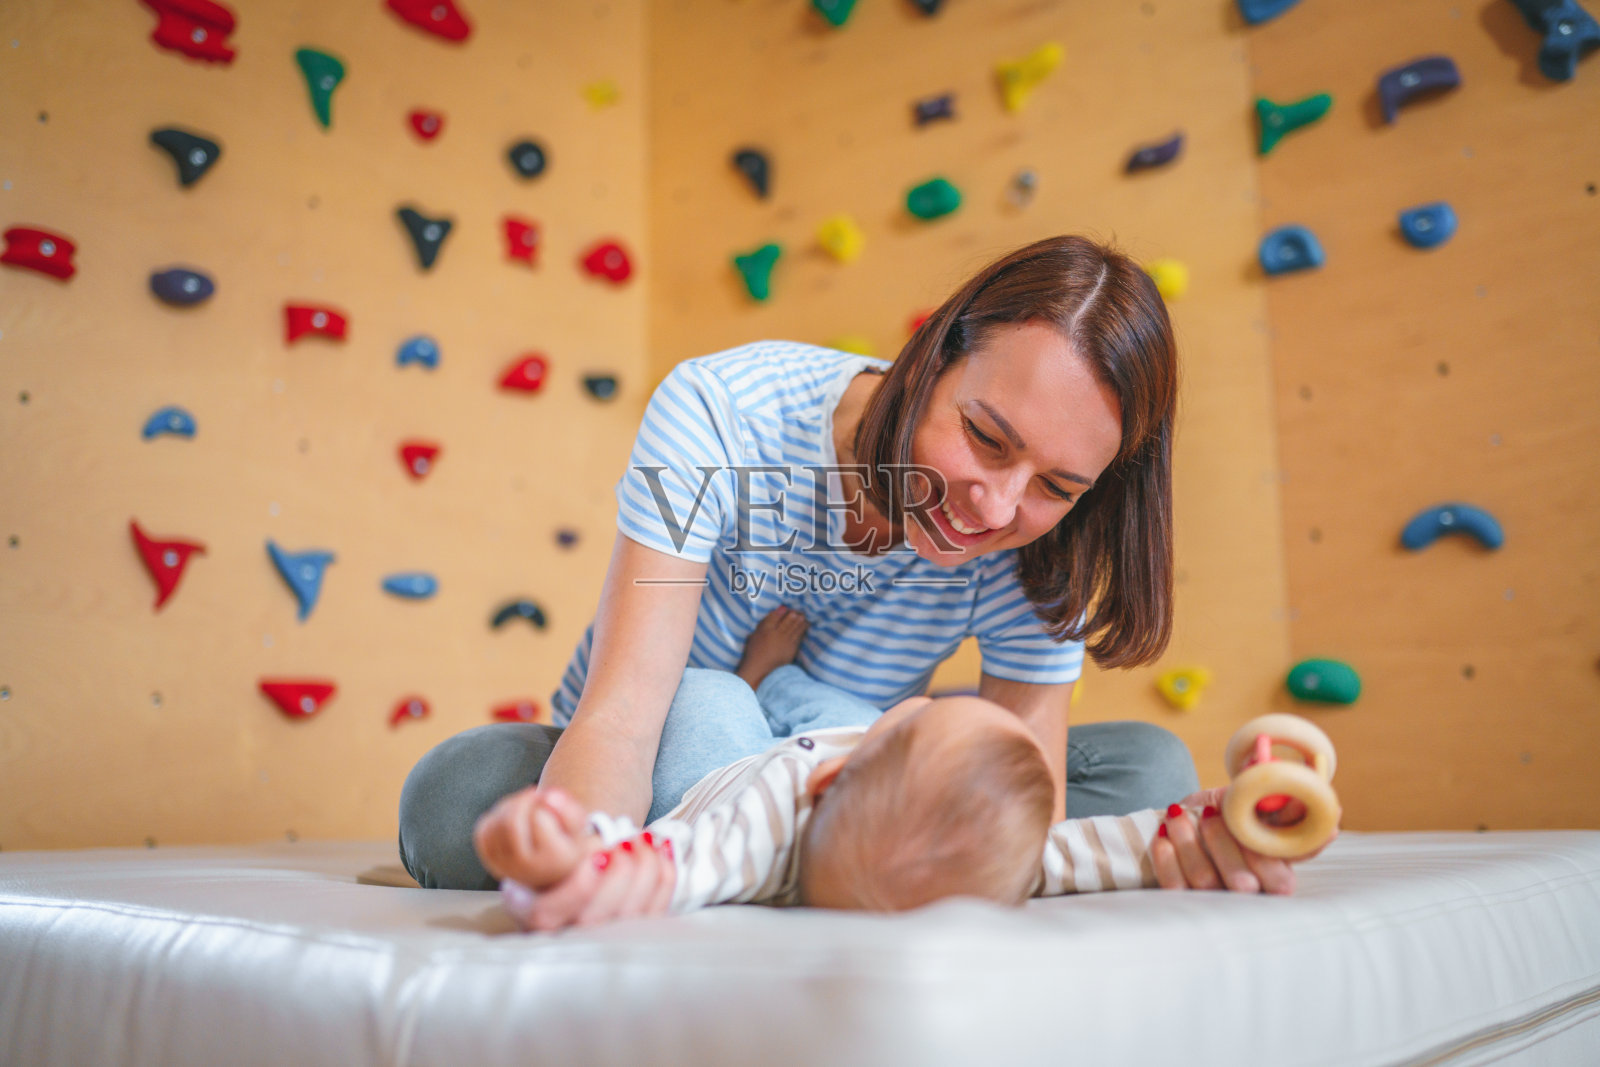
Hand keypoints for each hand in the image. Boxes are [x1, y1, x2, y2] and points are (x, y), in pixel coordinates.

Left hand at [472, 785, 593, 889]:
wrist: (553, 869)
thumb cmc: (567, 841)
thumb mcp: (578, 826)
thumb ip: (568, 809)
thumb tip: (547, 795)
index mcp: (553, 859)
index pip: (538, 818)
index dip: (542, 801)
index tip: (549, 801)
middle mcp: (527, 869)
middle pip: (511, 823)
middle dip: (522, 800)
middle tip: (534, 794)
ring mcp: (506, 867)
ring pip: (497, 824)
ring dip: (510, 805)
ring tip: (526, 804)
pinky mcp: (491, 862)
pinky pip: (485, 830)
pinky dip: (496, 816)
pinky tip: (512, 815)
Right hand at [500, 831, 676, 931]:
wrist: (583, 858)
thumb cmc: (561, 844)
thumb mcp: (545, 835)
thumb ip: (549, 826)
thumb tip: (553, 799)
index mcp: (533, 912)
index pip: (546, 915)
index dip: (576, 889)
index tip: (599, 854)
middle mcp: (566, 933)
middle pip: (595, 920)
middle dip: (619, 875)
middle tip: (626, 840)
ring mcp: (603, 937)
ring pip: (630, 918)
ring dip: (644, 871)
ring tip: (643, 838)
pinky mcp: (636, 930)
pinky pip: (656, 911)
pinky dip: (664, 877)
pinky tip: (661, 848)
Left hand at [1150, 787, 1338, 895]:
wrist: (1195, 819)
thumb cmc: (1236, 812)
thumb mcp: (1261, 803)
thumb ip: (1287, 806)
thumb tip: (1323, 800)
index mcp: (1278, 878)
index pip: (1280, 882)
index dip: (1264, 855)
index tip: (1250, 820)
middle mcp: (1249, 897)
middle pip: (1242, 884)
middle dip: (1222, 843)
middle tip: (1210, 812)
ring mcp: (1215, 901)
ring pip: (1204, 880)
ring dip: (1188, 840)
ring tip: (1177, 813)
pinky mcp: (1183, 898)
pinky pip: (1174, 885)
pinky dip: (1166, 855)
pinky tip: (1164, 831)